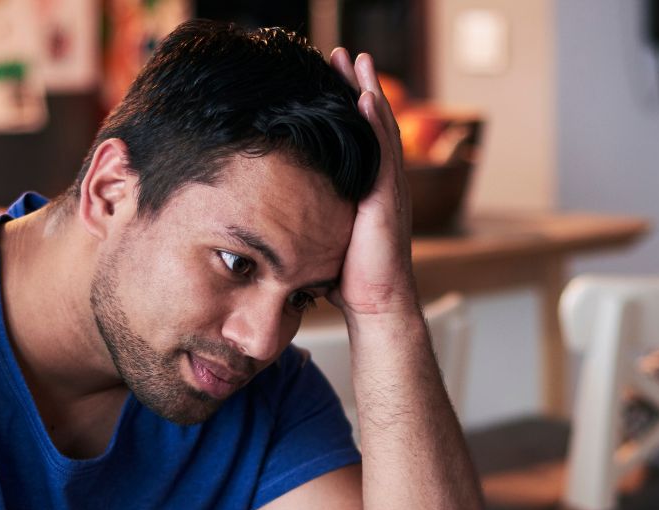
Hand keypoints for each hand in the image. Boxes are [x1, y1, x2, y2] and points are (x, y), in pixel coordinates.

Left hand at [328, 48, 417, 318]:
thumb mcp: (320, 239)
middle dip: (357, 86)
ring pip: (380, 129)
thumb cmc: (346, 281)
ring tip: (356, 60)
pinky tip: (365, 98)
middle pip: (371, 123)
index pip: (357, 138)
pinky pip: (383, 154)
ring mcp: (388, 189)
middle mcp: (381, 183)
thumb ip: (305, 218)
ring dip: (367, 92)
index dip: (345, 106)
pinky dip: (376, 124)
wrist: (373, 306)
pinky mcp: (387, 201)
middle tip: (343, 53)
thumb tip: (270, 213)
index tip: (328, 77)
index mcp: (366, 190)